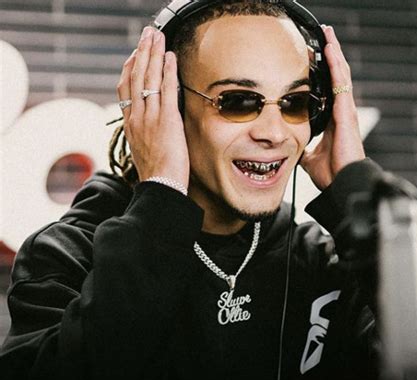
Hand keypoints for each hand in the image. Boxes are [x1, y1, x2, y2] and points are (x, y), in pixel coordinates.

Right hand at [117, 26, 189, 185]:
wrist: (160, 187)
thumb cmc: (155, 175)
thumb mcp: (142, 151)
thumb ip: (143, 134)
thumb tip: (149, 127)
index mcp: (129, 125)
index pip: (124, 90)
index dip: (129, 68)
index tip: (134, 54)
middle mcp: (136, 117)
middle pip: (135, 77)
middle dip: (141, 53)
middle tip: (146, 34)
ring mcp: (150, 118)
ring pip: (149, 79)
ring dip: (153, 54)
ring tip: (157, 37)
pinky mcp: (167, 120)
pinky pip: (167, 90)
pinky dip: (168, 71)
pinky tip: (170, 57)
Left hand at [300, 25, 364, 189]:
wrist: (342, 182)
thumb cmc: (331, 172)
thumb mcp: (309, 157)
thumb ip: (302, 148)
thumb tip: (290, 147)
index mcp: (333, 121)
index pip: (329, 90)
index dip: (324, 74)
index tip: (316, 59)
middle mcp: (341, 112)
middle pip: (337, 78)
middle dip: (330, 57)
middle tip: (324, 37)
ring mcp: (346, 110)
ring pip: (341, 74)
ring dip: (334, 54)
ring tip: (328, 35)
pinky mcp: (346, 111)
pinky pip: (341, 82)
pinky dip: (336, 64)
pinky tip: (331, 49)